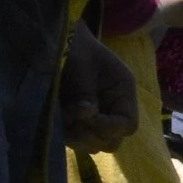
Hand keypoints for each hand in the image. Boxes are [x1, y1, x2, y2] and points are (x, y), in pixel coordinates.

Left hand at [59, 23, 138, 150]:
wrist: (55, 38)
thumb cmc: (73, 45)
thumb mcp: (82, 65)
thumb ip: (87, 92)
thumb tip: (88, 115)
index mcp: (123, 92)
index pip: (128, 125)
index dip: (109, 127)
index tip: (87, 115)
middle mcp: (113, 108)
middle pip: (113, 140)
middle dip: (92, 135)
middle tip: (72, 119)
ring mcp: (96, 116)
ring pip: (94, 144)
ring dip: (78, 137)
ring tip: (62, 117)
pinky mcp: (78, 120)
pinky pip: (78, 139)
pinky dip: (67, 134)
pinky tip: (56, 118)